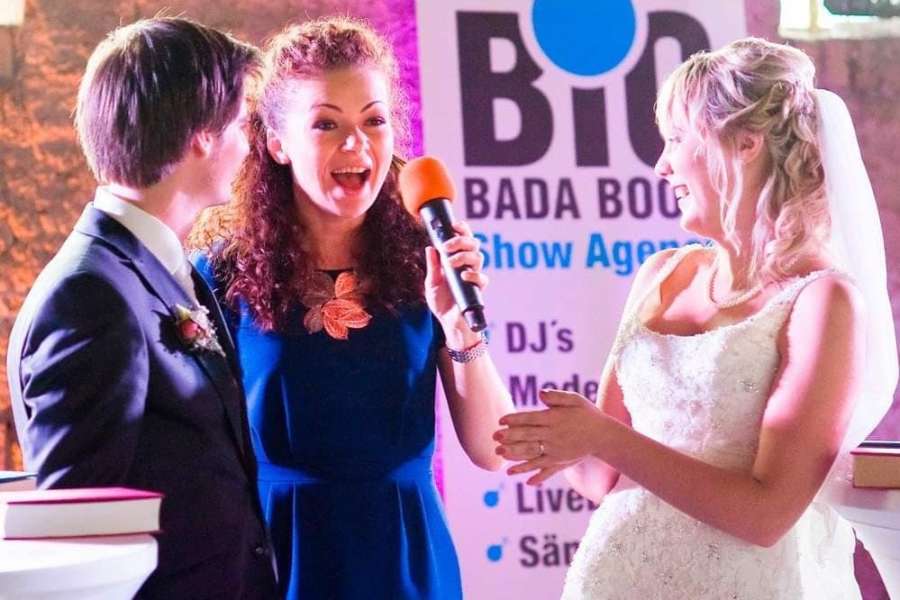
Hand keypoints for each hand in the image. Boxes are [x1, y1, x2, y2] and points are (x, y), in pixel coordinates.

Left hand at [424, 220, 487, 339]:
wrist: (448, 323)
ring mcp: (474, 277)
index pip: (464, 239)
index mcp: (457, 260)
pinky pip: (482, 278)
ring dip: (464, 256)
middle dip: (461, 240)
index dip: (461, 229)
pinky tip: (463, 276)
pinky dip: (473, 275)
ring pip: (478, 257)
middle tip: (447, 246)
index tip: (453, 225)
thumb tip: (430, 248)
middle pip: (474, 244)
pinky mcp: (478, 290)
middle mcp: (468, 266)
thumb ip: (432, 267)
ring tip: (451, 262)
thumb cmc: (441, 303)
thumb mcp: (431, 283)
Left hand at [494, 389, 605, 484]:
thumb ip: (557, 397)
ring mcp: (557, 451)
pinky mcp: (561, 462)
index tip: (501, 421)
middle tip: (495, 439)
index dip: (515, 419)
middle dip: (510, 438)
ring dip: (516, 457)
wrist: (604, 436)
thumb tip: (540, 393)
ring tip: (501, 457)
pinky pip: (547, 470)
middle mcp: (554, 436)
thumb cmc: (587, 414)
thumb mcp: (575, 400)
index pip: (531, 419)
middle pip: (528, 437)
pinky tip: (525, 481)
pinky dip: (536, 476)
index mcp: (555, 419)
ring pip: (533, 455)